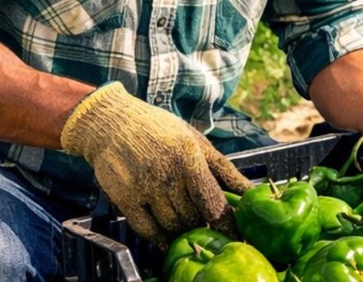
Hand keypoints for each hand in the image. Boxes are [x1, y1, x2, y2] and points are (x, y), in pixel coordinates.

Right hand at [59, 83, 249, 242]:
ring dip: (183, 232)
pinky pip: (147, 228)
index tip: (234, 235)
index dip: (225, 222)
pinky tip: (167, 240)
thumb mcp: (196, 141)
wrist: (112, 122)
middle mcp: (168, 174)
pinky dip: (159, 239)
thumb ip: (223, 168)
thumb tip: (249, 191)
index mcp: (190, 157)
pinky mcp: (125, 198)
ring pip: (172, 225)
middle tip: (208, 229)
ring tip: (189, 230)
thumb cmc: (161, 130)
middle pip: (193, 217)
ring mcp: (145, 188)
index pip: (212, 201)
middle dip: (203, 225)